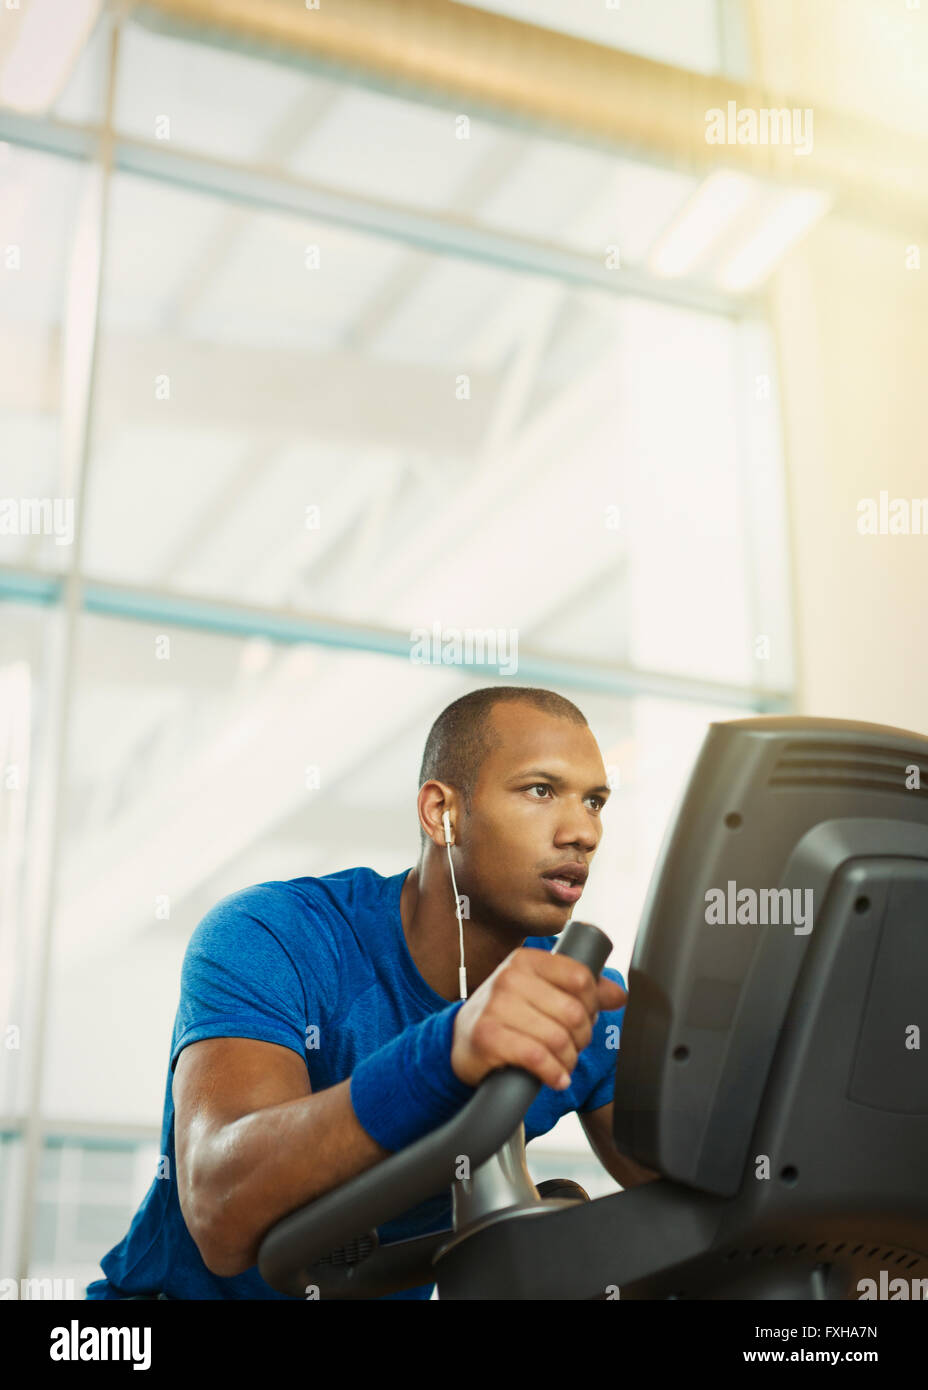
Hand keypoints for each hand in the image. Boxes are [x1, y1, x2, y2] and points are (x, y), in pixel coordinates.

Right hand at [451, 946, 626, 1090]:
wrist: (459, 1041)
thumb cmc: (507, 1016)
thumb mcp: (540, 993)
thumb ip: (581, 990)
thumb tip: (620, 995)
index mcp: (526, 960)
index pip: (580, 978)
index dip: (593, 1004)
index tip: (585, 1018)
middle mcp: (509, 978)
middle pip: (574, 1012)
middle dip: (582, 1037)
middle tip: (573, 1046)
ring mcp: (496, 1006)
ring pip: (558, 1038)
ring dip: (568, 1060)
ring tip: (563, 1064)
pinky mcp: (487, 1037)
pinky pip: (537, 1057)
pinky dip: (554, 1073)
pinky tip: (555, 1078)